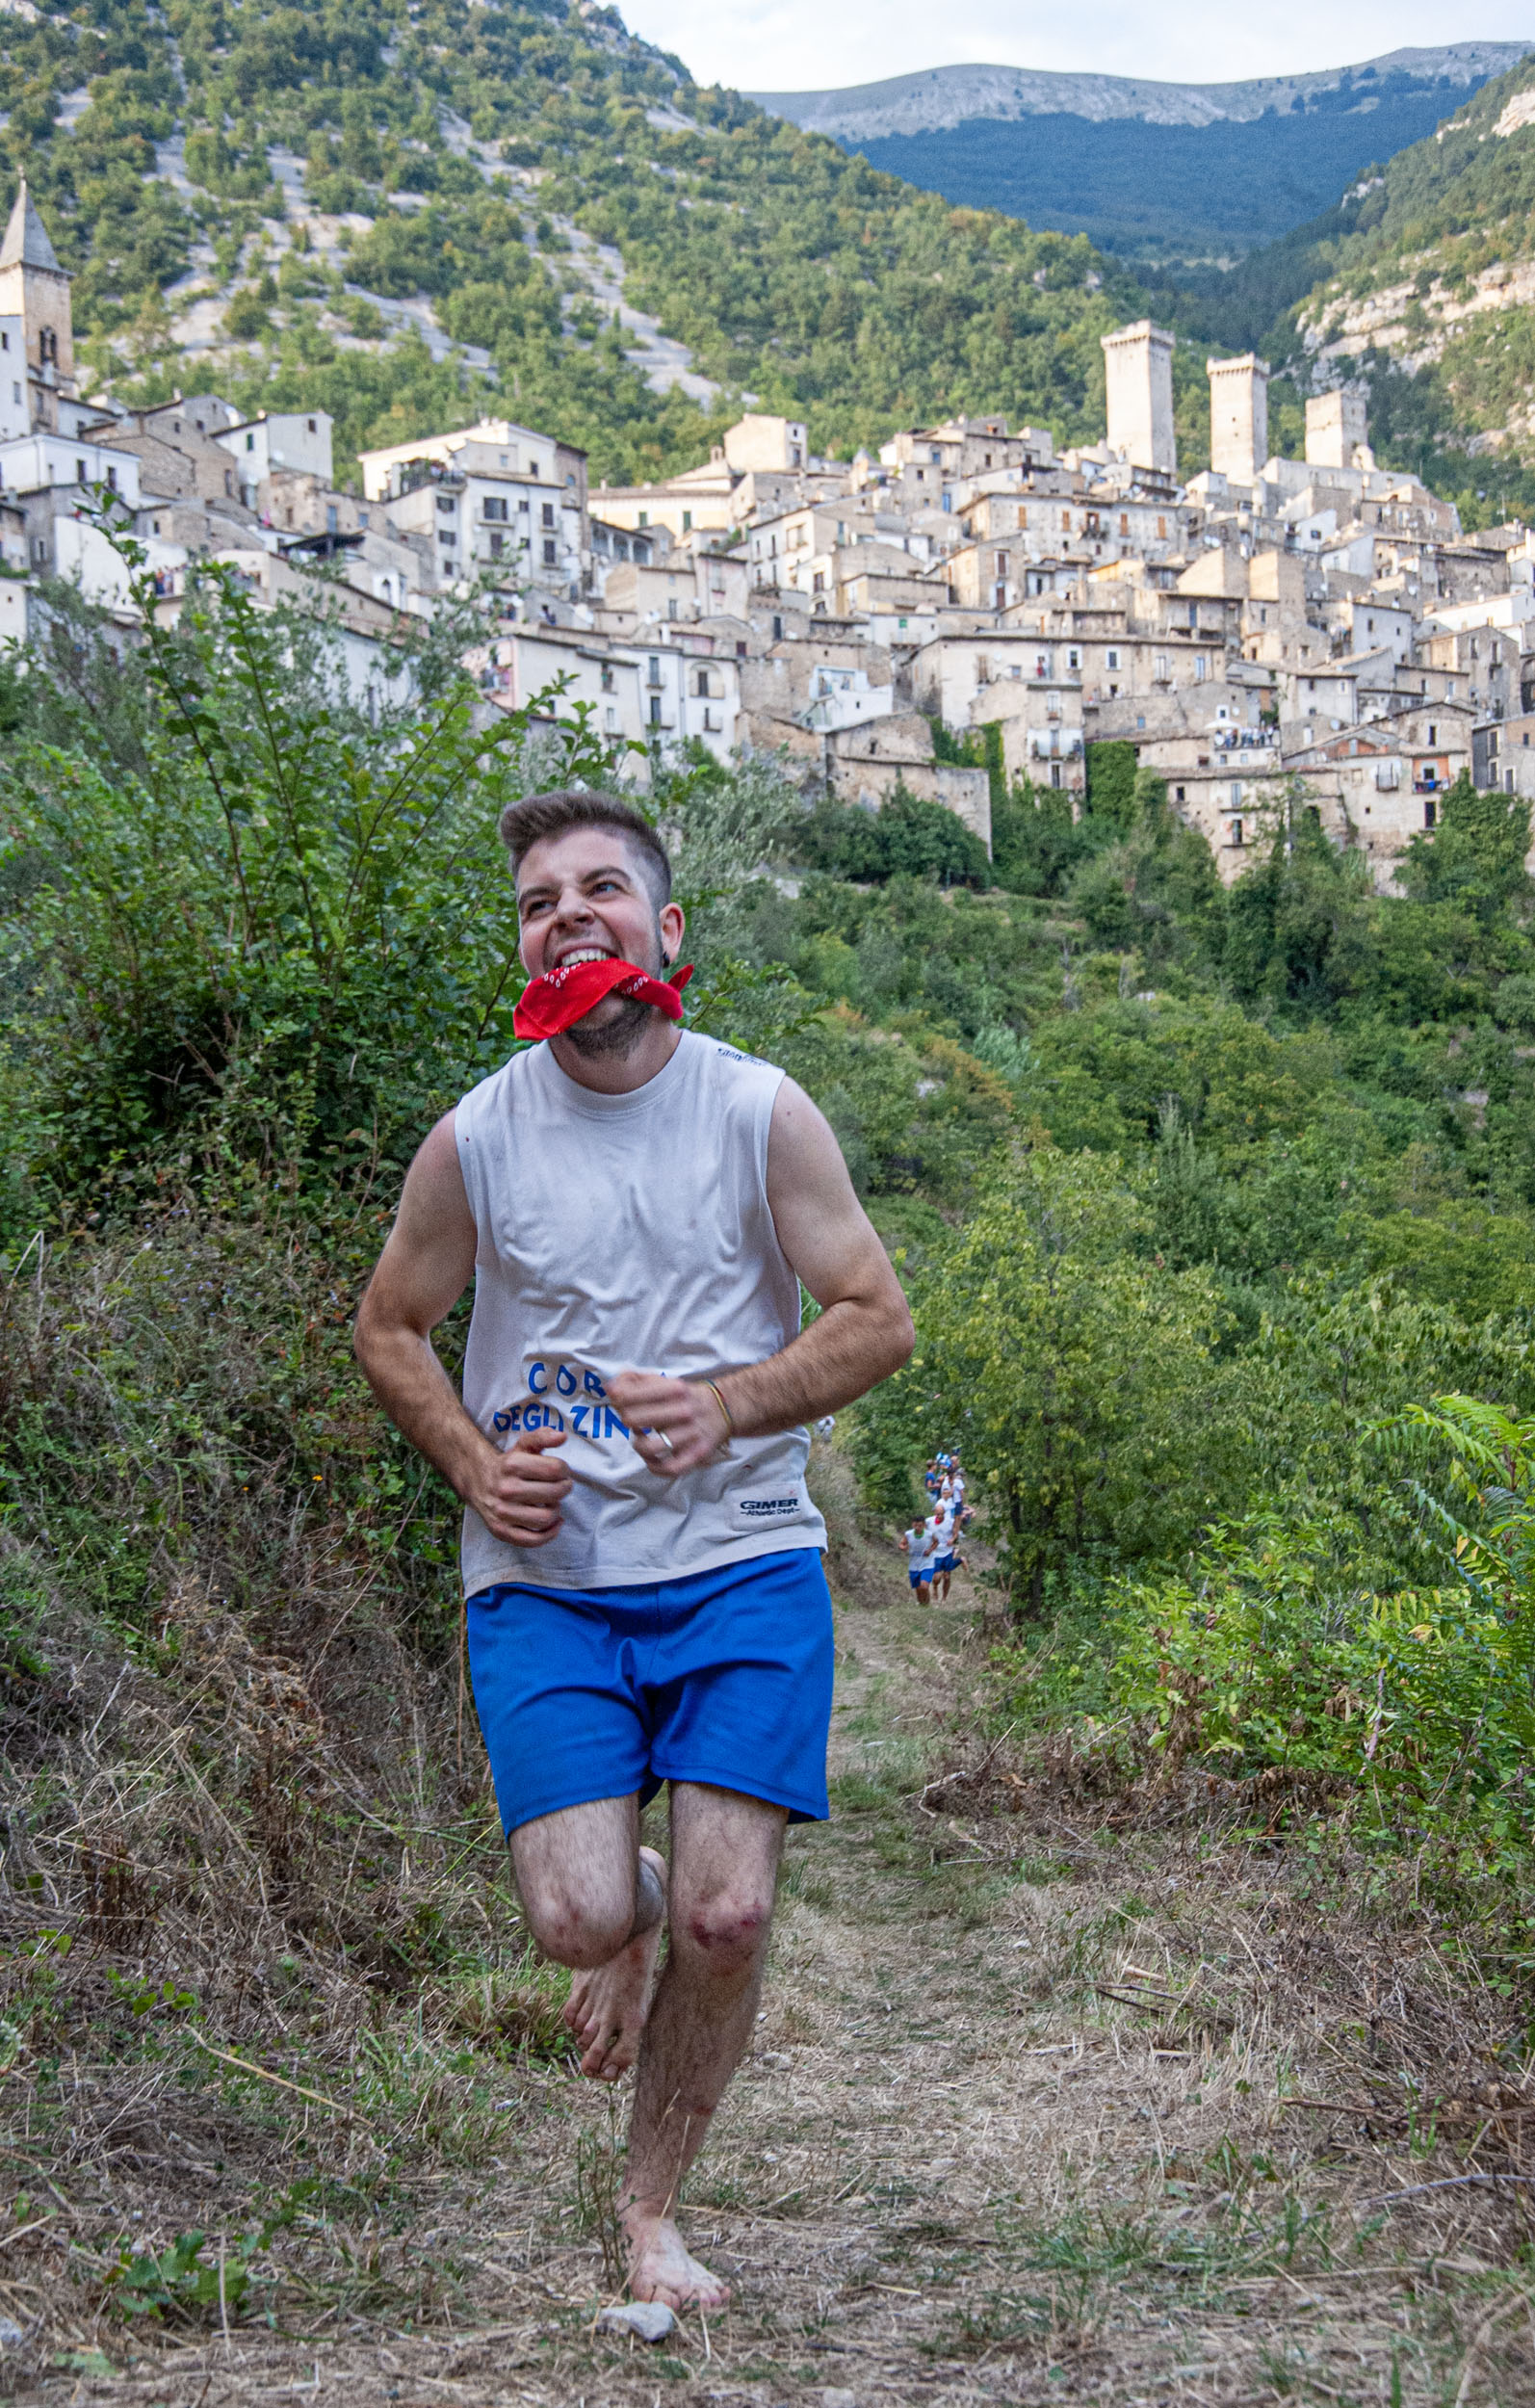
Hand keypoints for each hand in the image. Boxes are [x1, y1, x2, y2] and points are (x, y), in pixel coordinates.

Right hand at [464, 1424, 571, 1545]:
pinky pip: (533, 1540)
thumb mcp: (523, 1445)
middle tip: (562, 1486)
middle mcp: (506, 1489)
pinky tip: (555, 1523)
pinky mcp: (501, 1531)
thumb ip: (543, 1436)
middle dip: (564, 1489)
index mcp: (512, 1464)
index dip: (565, 1470)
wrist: (477, 1481)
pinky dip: (550, 1534)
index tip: (562, 1471)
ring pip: (545, 1518)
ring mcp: (502, 1512)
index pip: (555, 1470)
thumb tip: (562, 1437)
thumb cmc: (508, 1465)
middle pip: (554, 1494)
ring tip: (553, 1502)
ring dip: (556, 1510)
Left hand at [608, 1370, 729, 1477]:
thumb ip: (635, 1380)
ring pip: (650, 1447)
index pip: (629, 1395)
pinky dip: (655, 1466)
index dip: (617, 1399)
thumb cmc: (685, 1397)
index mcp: (673, 1389)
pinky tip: (652, 1458)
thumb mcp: (664, 1381)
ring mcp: (690, 1434)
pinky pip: (670, 1468)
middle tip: (632, 1420)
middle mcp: (683, 1410)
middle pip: (633, 1419)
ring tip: (641, 1439)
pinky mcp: (696, 1454)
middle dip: (626, 1420)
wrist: (724, 1409)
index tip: (619, 1401)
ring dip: (638, 1444)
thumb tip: (609, 1387)